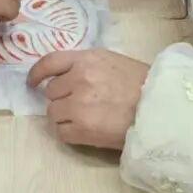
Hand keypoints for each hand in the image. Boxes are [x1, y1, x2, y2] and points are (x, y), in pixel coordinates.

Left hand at [27, 49, 149, 150]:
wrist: (159, 107)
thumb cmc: (140, 83)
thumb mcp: (111, 61)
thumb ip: (86, 65)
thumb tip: (64, 76)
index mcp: (86, 59)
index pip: (49, 62)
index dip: (37, 73)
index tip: (32, 83)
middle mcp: (78, 79)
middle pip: (51, 92)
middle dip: (60, 98)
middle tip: (77, 103)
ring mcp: (78, 104)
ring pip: (53, 113)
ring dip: (63, 116)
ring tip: (82, 118)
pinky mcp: (83, 128)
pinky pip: (61, 132)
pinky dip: (68, 133)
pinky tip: (83, 131)